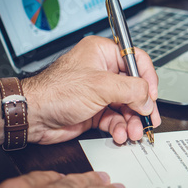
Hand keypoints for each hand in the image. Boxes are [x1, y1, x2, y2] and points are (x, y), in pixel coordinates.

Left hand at [24, 35, 160, 144]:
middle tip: (149, 119)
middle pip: (134, 88)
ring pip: (126, 106)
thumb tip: (148, 99)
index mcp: (103, 54)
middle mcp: (102, 71)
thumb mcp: (100, 86)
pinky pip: (116, 119)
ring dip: (132, 121)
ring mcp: (99, 92)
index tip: (153, 95)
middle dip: (142, 106)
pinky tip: (121, 134)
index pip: (136, 60)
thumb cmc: (55, 92)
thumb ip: (131, 90)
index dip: (148, 78)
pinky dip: (120, 127)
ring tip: (133, 132)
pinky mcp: (95, 111)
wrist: (34, 116)